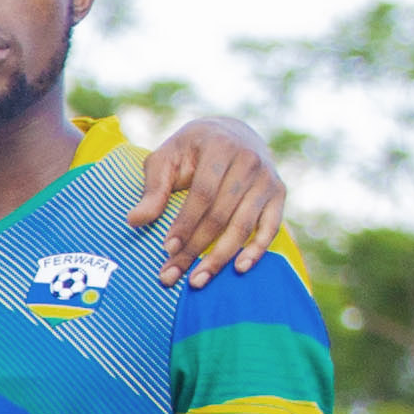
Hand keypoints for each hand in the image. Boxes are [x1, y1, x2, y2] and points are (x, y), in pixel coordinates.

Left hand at [125, 116, 288, 288]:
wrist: (231, 133)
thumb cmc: (190, 150)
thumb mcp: (165, 159)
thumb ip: (152, 189)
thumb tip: (135, 221)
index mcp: (220, 147)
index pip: (202, 194)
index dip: (185, 224)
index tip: (167, 249)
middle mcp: (249, 161)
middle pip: (221, 215)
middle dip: (195, 248)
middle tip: (172, 276)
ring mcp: (267, 178)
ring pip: (243, 225)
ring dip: (220, 257)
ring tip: (197, 280)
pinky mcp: (278, 192)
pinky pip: (271, 226)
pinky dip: (258, 249)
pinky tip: (240, 268)